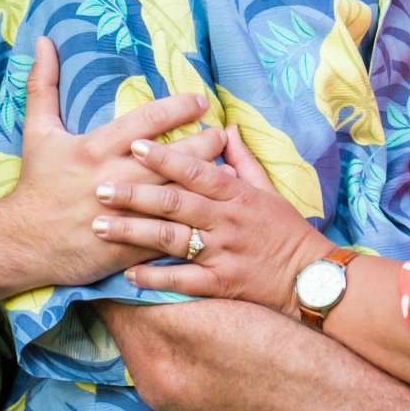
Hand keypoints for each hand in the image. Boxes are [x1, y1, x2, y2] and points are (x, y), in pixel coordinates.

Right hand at [0, 38, 220, 288]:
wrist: (22, 242)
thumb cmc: (35, 183)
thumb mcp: (37, 131)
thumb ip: (44, 85)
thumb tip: (43, 41)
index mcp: (95, 148)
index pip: (146, 121)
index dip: (178, 108)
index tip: (201, 100)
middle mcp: (113, 178)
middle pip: (171, 157)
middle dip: (203, 144)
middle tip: (223, 134)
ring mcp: (123, 214)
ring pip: (175, 194)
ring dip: (205, 181)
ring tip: (231, 168)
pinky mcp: (128, 244)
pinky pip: (167, 231)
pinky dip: (192, 220)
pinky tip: (212, 210)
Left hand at [92, 127, 336, 313]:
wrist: (310, 277)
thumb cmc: (286, 229)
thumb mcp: (268, 188)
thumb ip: (242, 159)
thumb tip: (225, 127)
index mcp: (237, 193)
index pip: (196, 170)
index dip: (165, 157)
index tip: (133, 145)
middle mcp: (226, 220)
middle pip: (174, 203)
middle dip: (134, 194)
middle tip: (99, 187)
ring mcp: (223, 253)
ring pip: (171, 239)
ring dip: (132, 232)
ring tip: (99, 226)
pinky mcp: (221, 284)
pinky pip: (182, 280)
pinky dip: (155, 277)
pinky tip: (127, 274)